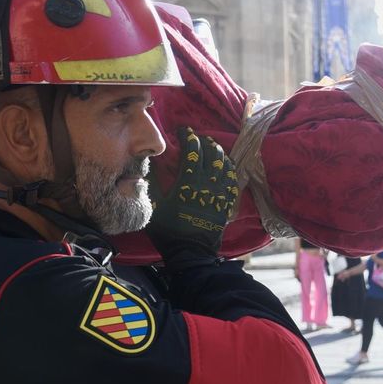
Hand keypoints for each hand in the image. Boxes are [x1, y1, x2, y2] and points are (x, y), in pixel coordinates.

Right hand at [146, 128, 239, 265]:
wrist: (191, 253)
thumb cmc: (169, 231)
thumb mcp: (154, 206)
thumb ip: (153, 183)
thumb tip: (149, 164)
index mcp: (188, 181)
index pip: (192, 150)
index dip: (188, 136)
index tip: (182, 130)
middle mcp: (207, 182)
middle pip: (211, 153)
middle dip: (204, 141)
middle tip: (197, 137)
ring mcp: (220, 192)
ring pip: (224, 164)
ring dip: (218, 152)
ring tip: (212, 146)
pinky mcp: (226, 202)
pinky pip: (232, 179)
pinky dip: (229, 168)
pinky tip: (225, 165)